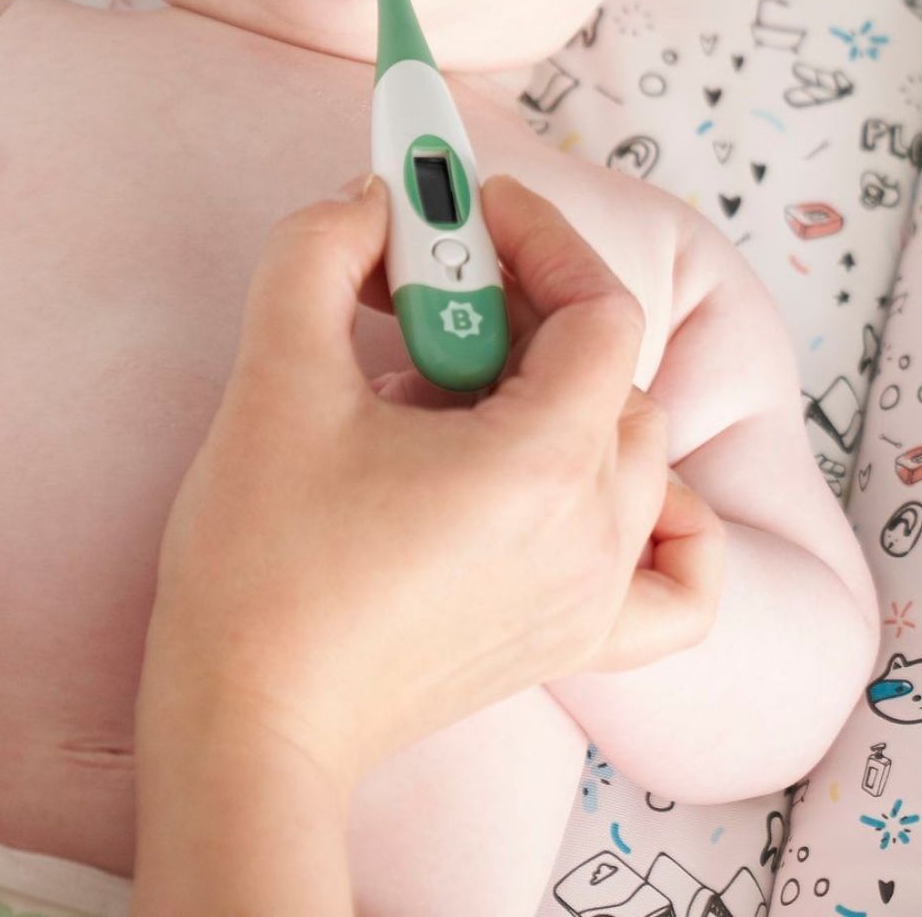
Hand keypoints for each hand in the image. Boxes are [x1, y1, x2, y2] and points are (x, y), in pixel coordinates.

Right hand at [138, 172, 722, 798]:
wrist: (245, 721)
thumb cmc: (260, 566)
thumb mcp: (276, 377)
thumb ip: (319, 252)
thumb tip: (372, 200)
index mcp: (540, 466)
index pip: (600, 308)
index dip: (539, 237)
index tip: (466, 208)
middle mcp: (592, 534)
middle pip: (611, 370)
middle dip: (524, 305)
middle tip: (426, 295)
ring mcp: (592, 596)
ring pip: (635, 447)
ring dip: (561, 390)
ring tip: (456, 395)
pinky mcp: (573, 642)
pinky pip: (677, 570)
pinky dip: (658, 513)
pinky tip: (579, 486)